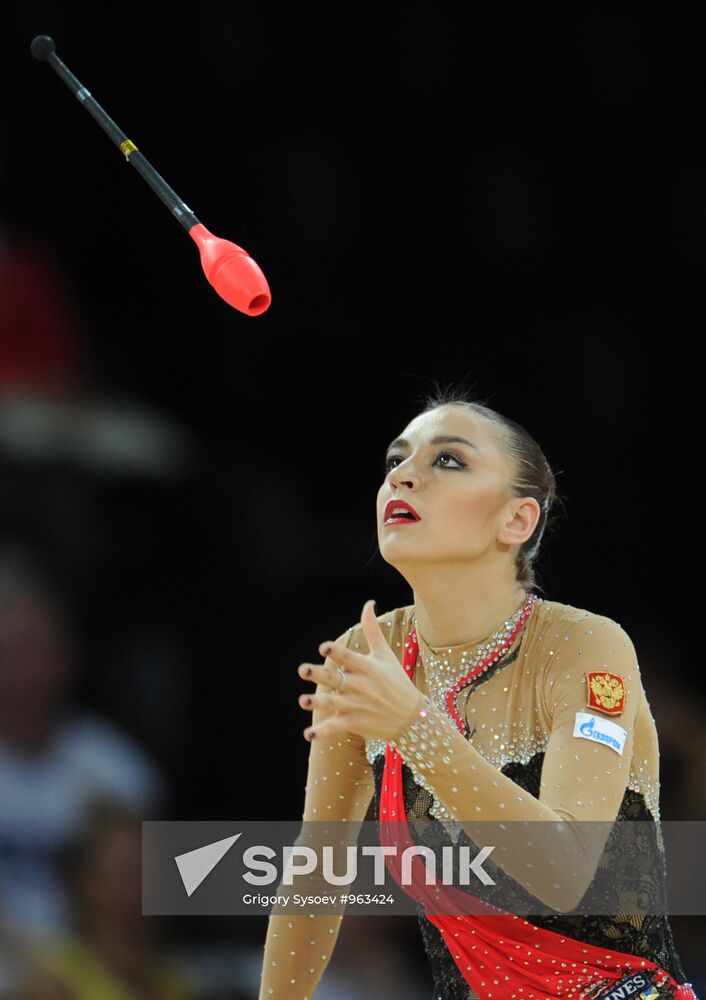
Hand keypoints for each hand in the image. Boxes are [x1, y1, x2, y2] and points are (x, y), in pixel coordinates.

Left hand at [298, 599, 422, 742]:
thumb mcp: (385, 655)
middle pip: (336, 679)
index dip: (337, 652)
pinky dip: (323, 732)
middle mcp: (361, 686)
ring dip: (318, 703)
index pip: (349, 657)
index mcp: (368, 667)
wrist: (413, 717)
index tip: (324, 648)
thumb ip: (372, 630)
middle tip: (303, 669)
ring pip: (333, 703)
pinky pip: (336, 727)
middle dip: (319, 674)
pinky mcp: (355, 723)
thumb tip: (368, 603)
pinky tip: (308, 734)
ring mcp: (357, 705)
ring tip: (303, 701)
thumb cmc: (396, 681)